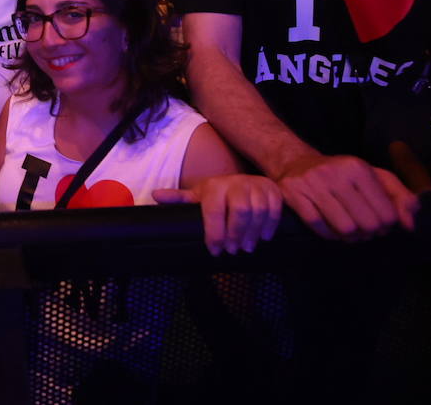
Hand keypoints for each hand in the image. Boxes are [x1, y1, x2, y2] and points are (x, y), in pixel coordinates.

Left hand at [155, 175, 282, 255]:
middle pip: (240, 212)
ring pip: (258, 212)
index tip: (215, 251)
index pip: (215, 211)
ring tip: (247, 248)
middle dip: (236, 235)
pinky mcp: (273, 191)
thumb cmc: (218, 193)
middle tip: (233, 251)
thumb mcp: (198, 195)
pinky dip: (270, 226)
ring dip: (253, 234)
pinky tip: (263, 237)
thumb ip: (180, 198)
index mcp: (215, 187)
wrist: (246, 179)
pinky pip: (275, 210)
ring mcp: (256, 186)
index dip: (214, 234)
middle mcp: (236, 183)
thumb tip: (155, 195)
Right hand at [274, 153, 417, 241]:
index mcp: (358, 168)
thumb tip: (410, 224)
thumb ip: (400, 197)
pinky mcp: (295, 195)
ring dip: (349, 236)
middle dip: (369, 233)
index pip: (387, 214)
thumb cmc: (342, 174)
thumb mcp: (374, 177)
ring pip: (345, 229)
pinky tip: (331, 228)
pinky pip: (320, 228)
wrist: (296, 163)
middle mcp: (336, 173)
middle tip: (365, 229)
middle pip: (367, 224)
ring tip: (349, 231)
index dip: (387, 225)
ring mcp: (313, 184)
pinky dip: (329, 234)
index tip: (379, 222)